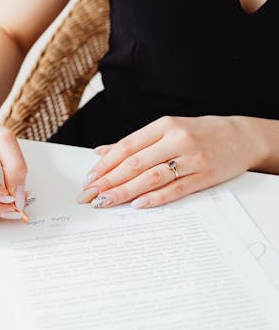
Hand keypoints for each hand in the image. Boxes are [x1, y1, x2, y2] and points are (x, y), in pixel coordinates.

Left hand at [79, 115, 264, 209]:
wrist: (242, 137)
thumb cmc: (200, 132)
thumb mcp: (168, 128)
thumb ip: (136, 141)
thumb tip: (101, 152)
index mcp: (165, 125)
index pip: (127, 146)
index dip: (105, 164)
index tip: (89, 177)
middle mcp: (177, 140)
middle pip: (135, 163)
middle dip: (108, 181)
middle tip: (89, 194)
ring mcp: (192, 159)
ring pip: (151, 178)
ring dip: (124, 192)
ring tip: (105, 201)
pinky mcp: (205, 177)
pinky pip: (175, 190)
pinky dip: (154, 198)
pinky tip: (137, 204)